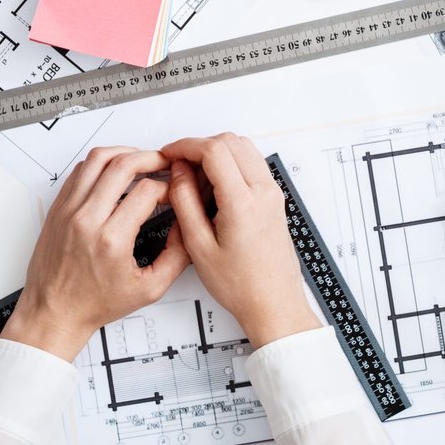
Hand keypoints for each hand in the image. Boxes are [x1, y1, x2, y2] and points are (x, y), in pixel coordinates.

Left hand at [2, 148, 189, 360]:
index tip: (174, 193)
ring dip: (124, 153)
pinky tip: (113, 172)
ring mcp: (68, 211)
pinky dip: (99, 164)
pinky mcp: (57, 209)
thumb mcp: (149, 289)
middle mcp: (86, 220)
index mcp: (111, 240)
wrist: (54, 313)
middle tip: (164, 162)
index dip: (168, 187)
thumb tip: (187, 226)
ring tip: (140, 160)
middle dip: (151, 158)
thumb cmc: (94, 304)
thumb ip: (177, 256)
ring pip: (97, 160)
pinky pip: (78, 171)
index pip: (147, 191)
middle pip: (123, 165)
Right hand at [160, 133, 317, 347]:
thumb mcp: (198, 246)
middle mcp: (264, 192)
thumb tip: (178, 172)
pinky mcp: (274, 199)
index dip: (186, 146)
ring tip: (194, 181)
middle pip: (231, 142)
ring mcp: (273, 194)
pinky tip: (212, 189)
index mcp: (243, 202)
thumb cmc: (241, 285)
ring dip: (217, 154)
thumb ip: (185, 202)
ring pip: (243, 149)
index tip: (169, 154)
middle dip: (200, 146)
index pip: (214, 150)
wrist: (273, 302)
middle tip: (179, 167)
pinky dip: (230, 165)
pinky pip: (252, 165)